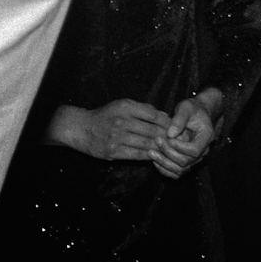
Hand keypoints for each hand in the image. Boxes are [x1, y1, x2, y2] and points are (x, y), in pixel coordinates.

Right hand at [46, 99, 169, 161]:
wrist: (81, 128)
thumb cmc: (105, 116)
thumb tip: (164, 116)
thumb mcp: (122, 105)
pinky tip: (156, 156)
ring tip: (170, 150)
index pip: (154, 115)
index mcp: (126, 107)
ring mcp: (117, 138)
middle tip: (178, 141)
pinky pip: (136, 155)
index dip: (168, 122)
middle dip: (167, 137)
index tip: (176, 127)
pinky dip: (148, 156)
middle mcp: (122, 121)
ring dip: (160, 148)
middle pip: (152, 131)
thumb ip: (143, 109)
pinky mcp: (113, 152)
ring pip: (146, 144)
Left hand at [151, 93, 218, 177]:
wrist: (196, 113)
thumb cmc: (192, 109)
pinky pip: (176, 173)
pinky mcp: (187, 163)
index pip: (194, 151)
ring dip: (163, 163)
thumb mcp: (186, 107)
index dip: (179, 147)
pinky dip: (164, 169)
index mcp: (206, 137)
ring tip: (150, 152)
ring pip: (180, 171)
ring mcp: (195, 159)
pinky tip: (154, 159)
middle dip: (168, 153)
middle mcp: (203, 151)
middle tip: (156, 140)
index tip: (168, 137)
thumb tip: (170, 134)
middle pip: (186, 162)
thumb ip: (179, 119)